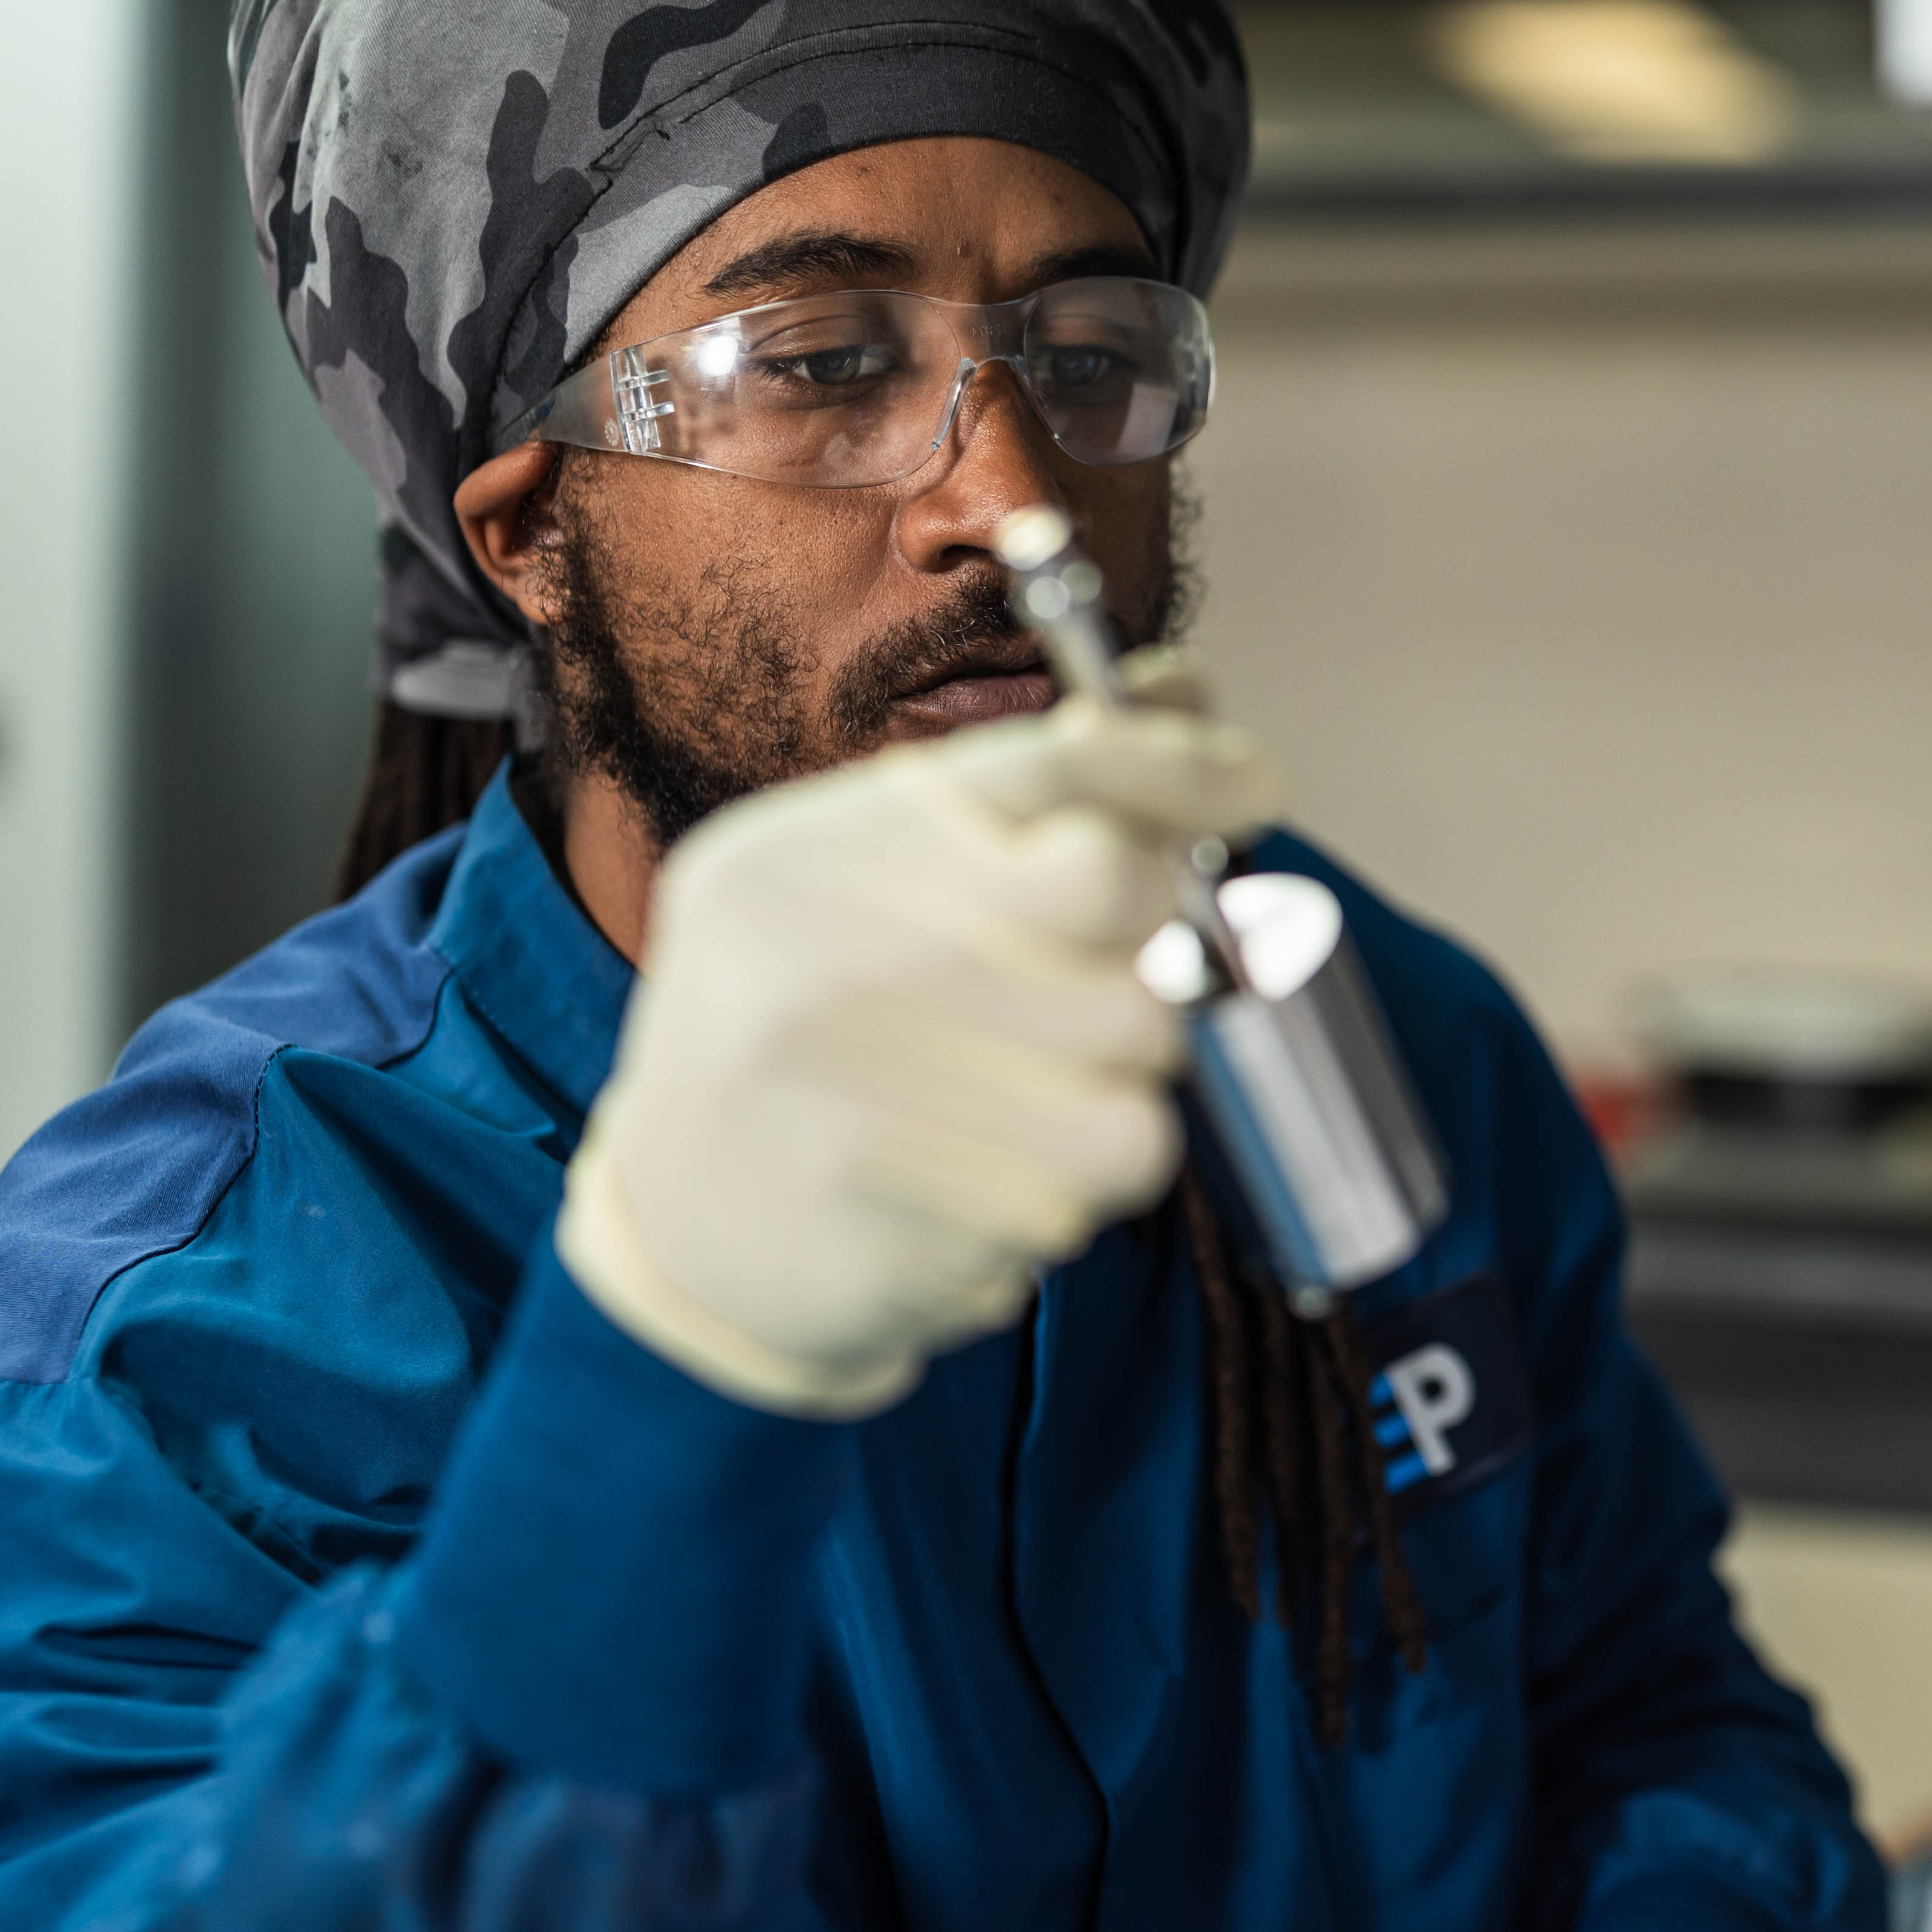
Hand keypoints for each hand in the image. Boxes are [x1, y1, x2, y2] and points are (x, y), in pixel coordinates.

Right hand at [556, 699, 1278, 1418]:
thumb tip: (1185, 690)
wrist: (678, 1241)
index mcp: (814, 846)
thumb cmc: (822, 1045)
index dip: (1181, 762)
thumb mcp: (886, 893)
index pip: (1049, 757)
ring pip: (1137, 1049)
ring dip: (1126, 1087)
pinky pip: (1093, 1170)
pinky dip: (1080, 1184)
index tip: (1253, 781)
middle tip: (1131, 991)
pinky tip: (998, 1182)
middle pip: (1121, 892)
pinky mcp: (873, 1194)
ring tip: (1038, 1109)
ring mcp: (829, 1069)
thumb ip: (1031, 801)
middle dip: (1163, 947)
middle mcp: (812, 939)